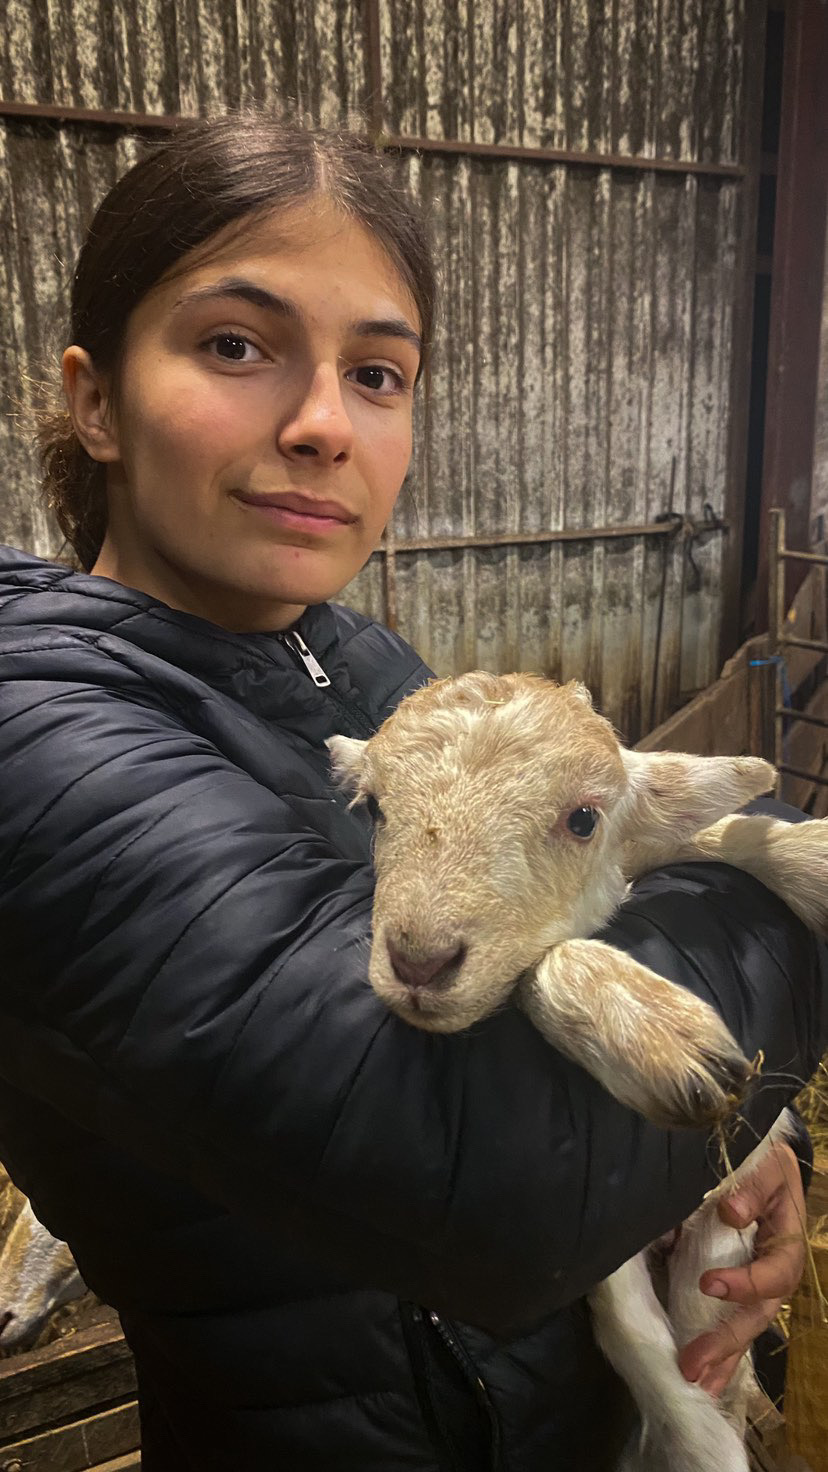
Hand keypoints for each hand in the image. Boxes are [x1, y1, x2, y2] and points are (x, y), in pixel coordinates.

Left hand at [678, 1141, 806, 1396]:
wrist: (767, 1168)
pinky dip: (719, 1354)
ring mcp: (758, 1289)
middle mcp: (776, 1275)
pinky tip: (702, 1378)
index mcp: (787, 1245)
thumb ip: (753, 1186)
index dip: (744, 1282)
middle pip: (757, 1316)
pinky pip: (730, 1326)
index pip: (771, 1273)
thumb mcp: (768, 1166)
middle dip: (725, 1341)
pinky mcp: (738, 1294)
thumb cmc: (768, 1167)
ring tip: (696, 1385)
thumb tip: (731, 1211)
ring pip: (744, 1331)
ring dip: (721, 1360)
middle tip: (694, 1362)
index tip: (708, 1283)